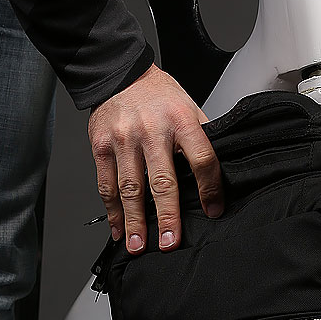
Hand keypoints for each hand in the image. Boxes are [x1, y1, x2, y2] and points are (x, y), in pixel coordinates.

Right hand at [88, 63, 222, 253]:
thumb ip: (201, 139)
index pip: (201, 159)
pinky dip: (112, 211)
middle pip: (162, 181)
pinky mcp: (101, 146)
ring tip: (139, 246)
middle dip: (167, 216)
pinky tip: (119, 229)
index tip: (213, 210)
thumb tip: (218, 176)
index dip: (210, 188)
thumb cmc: (158, 95)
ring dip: (135, 221)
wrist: (119, 74)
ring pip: (130, 188)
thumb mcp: (189, 107)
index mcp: (181, 120)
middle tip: (170, 242)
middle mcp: (151, 130)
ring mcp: (124, 139)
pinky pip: (107, 184)